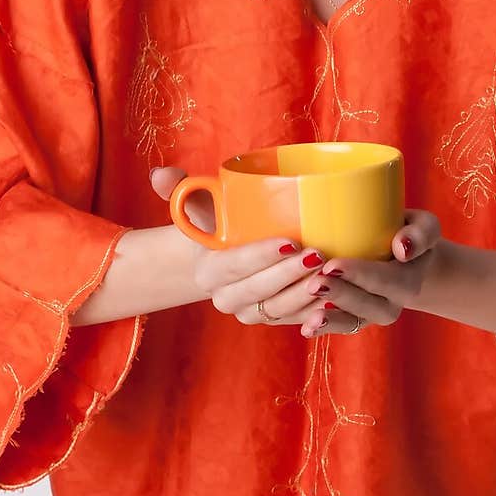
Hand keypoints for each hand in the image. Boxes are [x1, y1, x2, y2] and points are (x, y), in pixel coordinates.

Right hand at [149, 166, 346, 328]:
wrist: (225, 259)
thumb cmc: (219, 225)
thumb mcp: (201, 207)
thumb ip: (181, 190)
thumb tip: (159, 174)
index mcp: (208, 271)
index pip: (234, 265)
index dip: (261, 256)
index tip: (291, 241)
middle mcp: (227, 298)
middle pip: (261, 291)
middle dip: (290, 276)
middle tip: (319, 254)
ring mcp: (251, 313)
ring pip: (280, 310)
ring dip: (307, 296)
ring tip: (330, 275)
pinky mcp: (274, 320)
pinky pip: (296, 321)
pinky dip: (316, 313)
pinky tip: (335, 299)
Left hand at [299, 209, 442, 337]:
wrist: (408, 256)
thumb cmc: (410, 233)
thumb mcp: (425, 226)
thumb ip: (421, 234)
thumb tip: (402, 248)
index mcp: (409, 280)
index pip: (386, 280)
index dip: (360, 275)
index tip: (333, 265)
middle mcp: (392, 303)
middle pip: (367, 305)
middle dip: (340, 295)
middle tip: (314, 284)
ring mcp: (373, 314)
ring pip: (353, 322)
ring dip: (331, 320)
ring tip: (310, 318)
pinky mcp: (356, 318)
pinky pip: (342, 327)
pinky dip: (325, 329)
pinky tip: (307, 329)